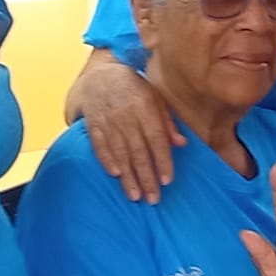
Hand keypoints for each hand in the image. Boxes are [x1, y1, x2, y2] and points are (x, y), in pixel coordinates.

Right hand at [70, 54, 185, 203]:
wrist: (100, 76)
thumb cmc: (133, 89)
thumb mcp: (155, 97)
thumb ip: (167, 121)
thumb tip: (181, 144)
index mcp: (145, 107)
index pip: (156, 138)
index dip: (163, 160)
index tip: (167, 180)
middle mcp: (127, 115)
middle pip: (138, 151)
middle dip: (147, 177)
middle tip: (154, 198)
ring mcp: (108, 121)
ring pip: (120, 153)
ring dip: (128, 176)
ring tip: (135, 196)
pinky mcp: (93, 126)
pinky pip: (100, 146)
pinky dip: (107, 160)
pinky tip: (115, 175)